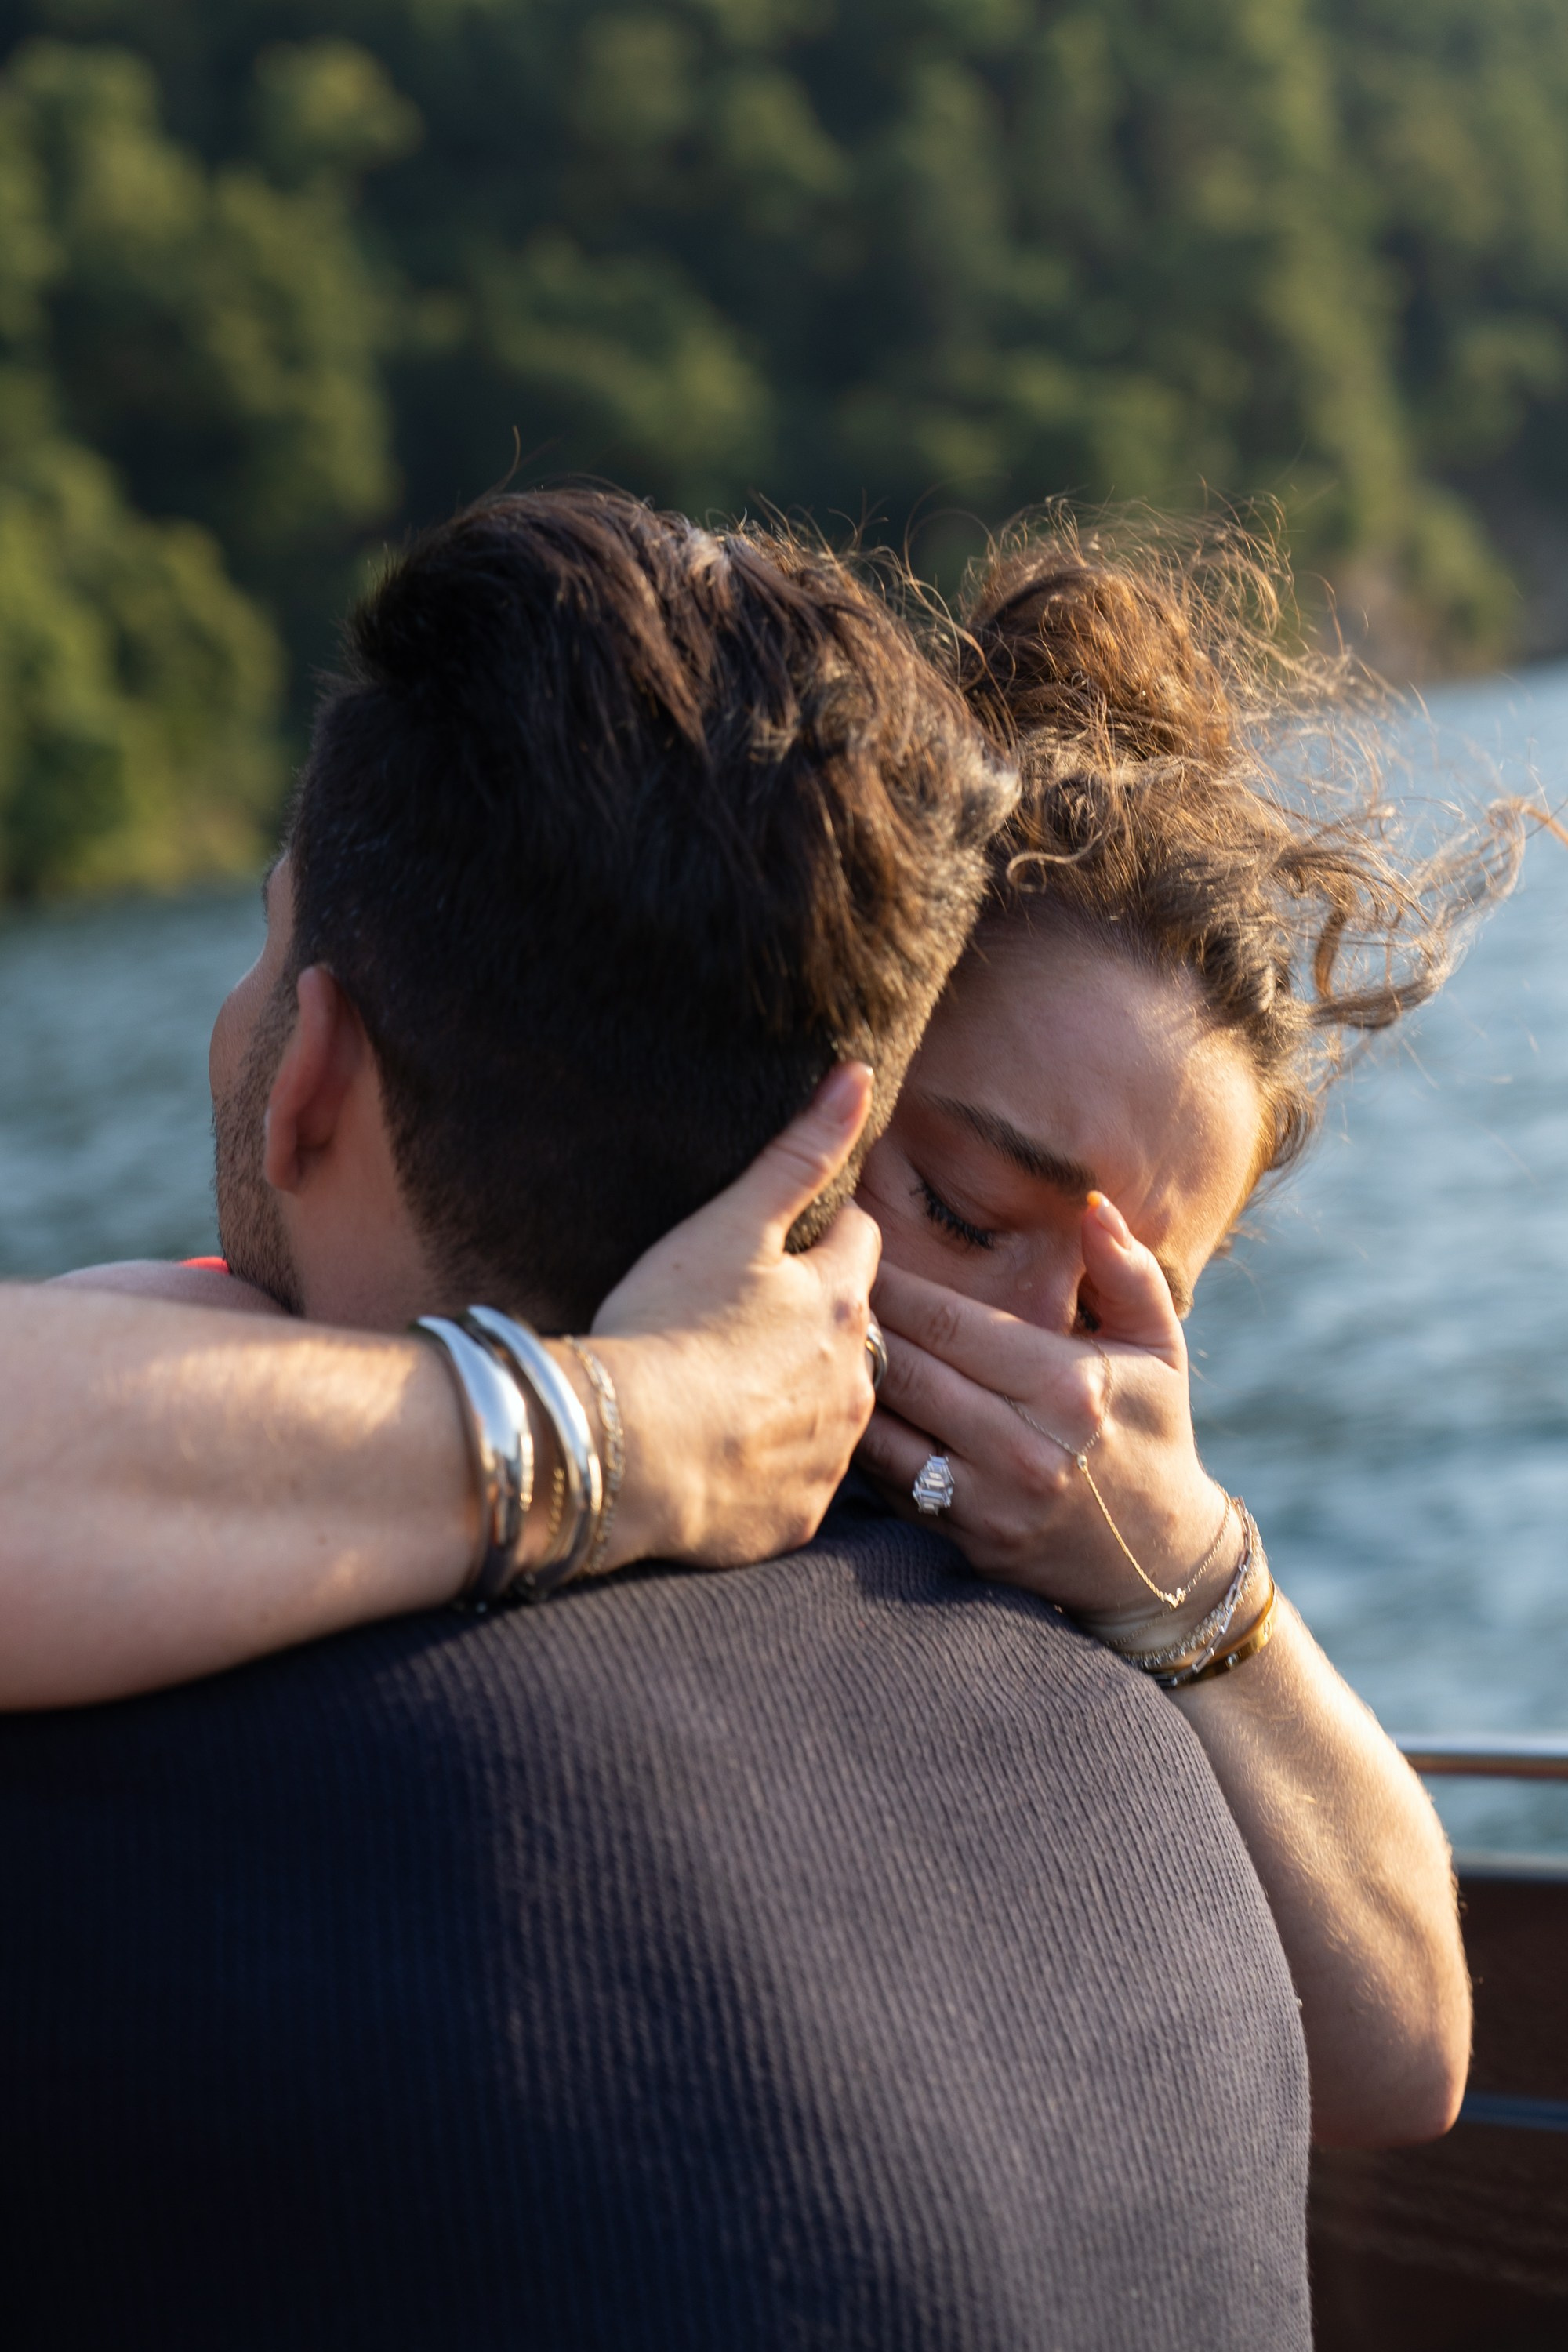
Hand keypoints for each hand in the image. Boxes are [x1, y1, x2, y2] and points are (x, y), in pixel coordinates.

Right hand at [588, 1065, 882, 1568]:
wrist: (623, 1453)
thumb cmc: (668, 1325)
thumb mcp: (730, 1223)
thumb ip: (801, 1153)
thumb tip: (860, 1075)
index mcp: (844, 1303)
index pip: (861, 1243)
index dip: (824, 1236)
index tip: (785, 1245)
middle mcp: (858, 1381)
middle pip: (852, 1332)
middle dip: (817, 1322)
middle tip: (746, 1324)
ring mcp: (831, 1456)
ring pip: (834, 1409)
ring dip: (799, 1396)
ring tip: (732, 1390)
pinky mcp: (796, 1516)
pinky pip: (796, 1482)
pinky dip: (769, 1467)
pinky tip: (723, 1456)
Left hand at [857, 1193, 1234, 1628]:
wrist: (1156, 1557)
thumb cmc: (1151, 1431)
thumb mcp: (1158, 1346)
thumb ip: (1126, 1271)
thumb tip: (1093, 1206)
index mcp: (1066, 1387)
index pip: (951, 1323)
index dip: (895, 1284)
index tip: (856, 1247)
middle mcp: (1023, 1447)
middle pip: (908, 1370)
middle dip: (859, 1323)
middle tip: (815, 1286)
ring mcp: (989, 1500)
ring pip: (886, 1429)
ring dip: (849, 1383)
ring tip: (815, 1341)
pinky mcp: (964, 1538)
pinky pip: (889, 1481)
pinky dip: (862, 1440)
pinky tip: (839, 1405)